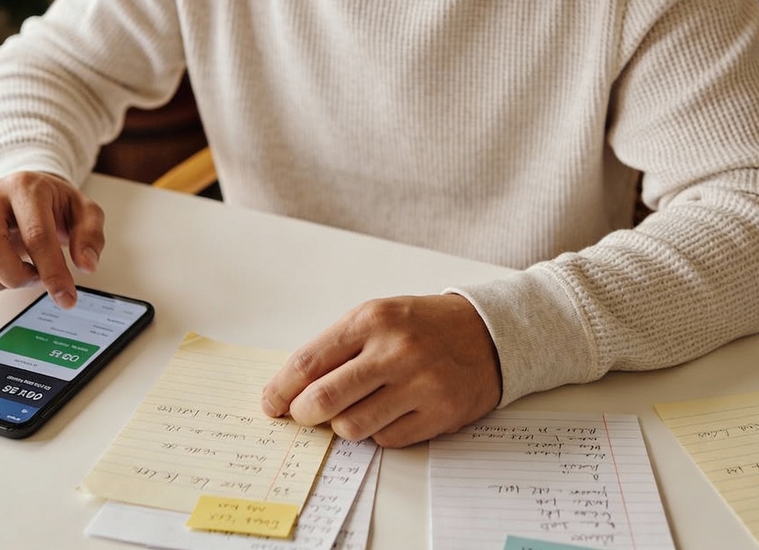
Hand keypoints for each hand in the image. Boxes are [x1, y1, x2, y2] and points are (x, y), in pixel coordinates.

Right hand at [0, 171, 104, 307]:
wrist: (25, 190)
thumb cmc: (53, 204)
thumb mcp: (84, 212)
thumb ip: (91, 235)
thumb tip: (86, 264)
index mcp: (26, 187)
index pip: (35, 235)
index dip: (52, 273)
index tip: (66, 298)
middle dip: (14, 275)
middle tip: (33, 277)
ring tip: (14, 274)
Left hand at [261, 294, 501, 447]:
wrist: (488, 333)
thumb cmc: (422, 326)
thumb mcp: (377, 318)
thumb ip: (335, 349)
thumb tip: (289, 391)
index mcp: (372, 319)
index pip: (307, 363)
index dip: (280, 389)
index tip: (270, 404)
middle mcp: (396, 350)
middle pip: (323, 400)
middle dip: (303, 415)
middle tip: (304, 416)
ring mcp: (420, 384)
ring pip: (351, 427)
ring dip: (342, 426)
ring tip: (353, 410)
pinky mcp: (440, 413)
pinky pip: (386, 440)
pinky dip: (377, 433)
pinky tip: (389, 413)